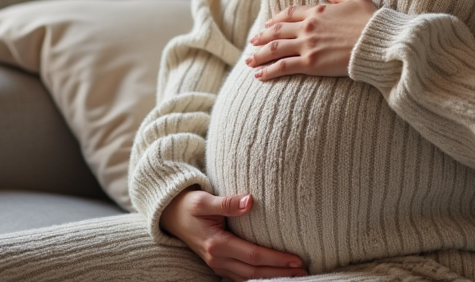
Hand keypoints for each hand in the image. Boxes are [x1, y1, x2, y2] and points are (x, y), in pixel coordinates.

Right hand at [160, 187, 306, 279]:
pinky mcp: (218, 264)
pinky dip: (258, 278)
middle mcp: (217, 259)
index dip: (276, 259)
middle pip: (254, 272)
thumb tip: (250, 201)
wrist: (170, 215)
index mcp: (217, 244)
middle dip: (279, 272)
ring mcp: (217, 264)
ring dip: (271, 277)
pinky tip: (271, 275)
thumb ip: (228, 202)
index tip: (296, 258)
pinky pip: (241, 276)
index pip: (253, 256)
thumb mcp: (204, 200)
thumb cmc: (189, 204)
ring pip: (248, 278)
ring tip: (294, 275)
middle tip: (303, 270)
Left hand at [246, 0, 377, 80]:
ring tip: (249, 60)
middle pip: (277, 31)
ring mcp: (308, 45)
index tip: (268, 24)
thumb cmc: (372, 21)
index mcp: (318, 11)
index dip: (276, 19)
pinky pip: (284, 66)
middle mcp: (308, 27)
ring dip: (259, 55)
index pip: (289, 13)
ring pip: (275, 48)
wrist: (378, 43)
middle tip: (252, 42)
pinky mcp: (311, 63)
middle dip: (262, 37)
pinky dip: (269, 70)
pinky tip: (259, 75)